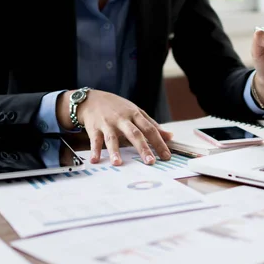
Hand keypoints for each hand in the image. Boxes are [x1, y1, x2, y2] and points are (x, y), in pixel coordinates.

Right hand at [56, 90, 172, 165]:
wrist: (92, 99)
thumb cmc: (118, 107)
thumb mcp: (136, 112)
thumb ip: (152, 125)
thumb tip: (170, 136)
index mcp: (135, 115)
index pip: (149, 129)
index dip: (159, 142)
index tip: (166, 156)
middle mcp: (122, 119)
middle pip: (134, 134)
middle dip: (142, 148)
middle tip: (150, 162)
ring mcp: (107, 123)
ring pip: (112, 138)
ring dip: (114, 150)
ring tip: (118, 163)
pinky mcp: (94, 128)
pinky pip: (95, 140)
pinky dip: (94, 150)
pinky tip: (95, 160)